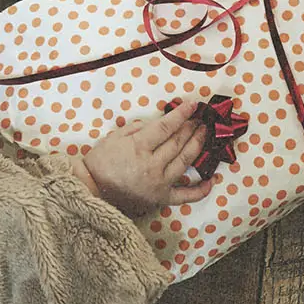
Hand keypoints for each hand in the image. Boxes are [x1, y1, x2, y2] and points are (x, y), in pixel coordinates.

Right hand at [72, 101, 214, 217]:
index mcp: (139, 148)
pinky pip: (185, 196)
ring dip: (198, 145)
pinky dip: (200, 189)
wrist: (90, 191)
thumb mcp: (113, 137)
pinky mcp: (161, 199)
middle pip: (178, 142)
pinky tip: (212, 179)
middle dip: (191, 127)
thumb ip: (136, 128)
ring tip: (204, 133)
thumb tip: (157, 123)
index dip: (181, 114)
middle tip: (200, 117)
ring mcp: (159, 184)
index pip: (166, 127)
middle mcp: (152, 165)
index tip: (193, 104)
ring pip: (185, 161)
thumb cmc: (100, 162)